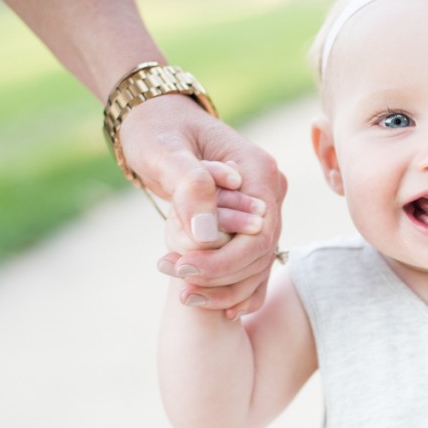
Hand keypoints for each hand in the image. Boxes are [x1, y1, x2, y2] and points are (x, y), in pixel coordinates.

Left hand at [120, 95, 287, 315]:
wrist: (158, 120)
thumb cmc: (157, 131)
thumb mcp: (164, 152)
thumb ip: (189, 187)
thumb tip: (207, 236)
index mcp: (260, 170)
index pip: (259, 234)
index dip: (224, 261)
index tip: (181, 270)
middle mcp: (271, 190)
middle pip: (262, 253)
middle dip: (221, 277)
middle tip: (177, 286)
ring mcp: (264, 207)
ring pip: (260, 263)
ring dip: (225, 288)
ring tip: (184, 295)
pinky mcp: (251, 221)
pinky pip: (253, 262)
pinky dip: (235, 287)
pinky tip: (214, 306)